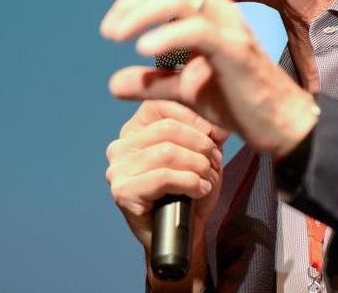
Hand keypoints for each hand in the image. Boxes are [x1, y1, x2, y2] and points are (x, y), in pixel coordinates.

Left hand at [100, 0, 318, 157]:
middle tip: (108, 30)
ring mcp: (230, 28)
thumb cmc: (239, 101)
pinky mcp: (236, 50)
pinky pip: (198, 31)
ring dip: (142, 12)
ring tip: (117, 35)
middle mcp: (221, 12)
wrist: (279, 123)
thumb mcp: (186, 91)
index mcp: (211, 13)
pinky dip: (166, 35)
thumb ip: (152, 82)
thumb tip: (114, 82)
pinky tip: (143, 49)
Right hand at [105, 100, 225, 252]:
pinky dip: (189, 182)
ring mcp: (118, 168)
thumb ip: (208, 130)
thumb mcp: (202, 150)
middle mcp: (122, 144)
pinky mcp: (122, 191)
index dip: (195, 117)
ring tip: (208, 177)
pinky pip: (163, 177)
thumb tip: (219, 122)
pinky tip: (199, 190)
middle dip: (200, 144)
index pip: (165, 105)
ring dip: (197, 165)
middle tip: (215, 161)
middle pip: (168, 129)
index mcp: (137, 127)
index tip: (216, 135)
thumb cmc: (190, 187)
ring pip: (167, 152)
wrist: (181, 231)